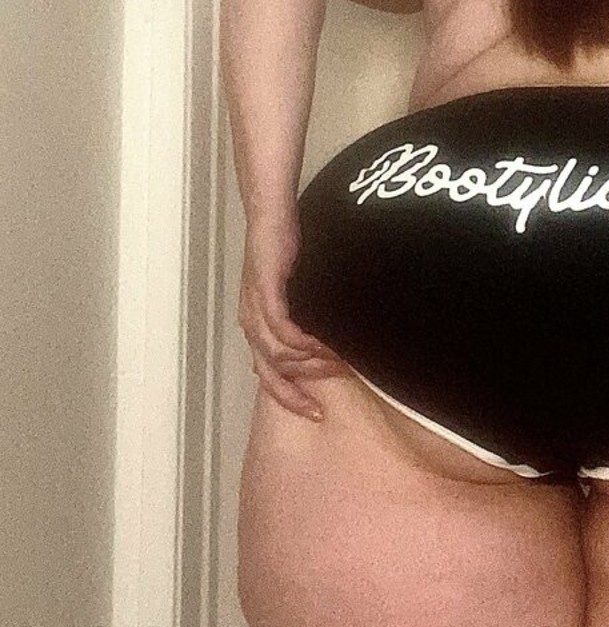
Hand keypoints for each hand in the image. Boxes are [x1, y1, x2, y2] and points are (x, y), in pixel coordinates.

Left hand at [237, 207, 344, 419]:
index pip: (270, 376)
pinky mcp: (265, 291)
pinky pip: (281, 329)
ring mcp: (256, 308)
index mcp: (257, 326)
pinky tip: (323, 343)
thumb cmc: (287, 248)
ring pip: (279, 355)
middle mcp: (252, 322)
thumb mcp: (297, 292)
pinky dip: (302, 342)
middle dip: (302, 389)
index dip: (291, 398)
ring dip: (310, 363)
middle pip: (272, 373)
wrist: (272, 213)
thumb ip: (303, 318)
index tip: (318, 413)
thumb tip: (328, 342)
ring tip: (338, 362)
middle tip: (336, 386)